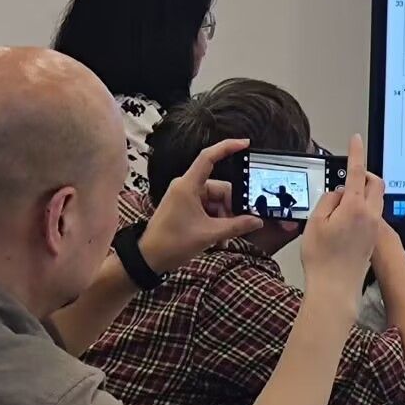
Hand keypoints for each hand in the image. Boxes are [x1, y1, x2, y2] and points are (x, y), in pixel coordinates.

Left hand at [139, 137, 262, 273]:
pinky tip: (219, 238)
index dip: (227, 147)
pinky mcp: (185, 208)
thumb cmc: (172, 243)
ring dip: (224, 218)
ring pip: (216, 201)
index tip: (246, 144)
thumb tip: (257, 220)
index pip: (208, 157)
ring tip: (225, 238)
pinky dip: (216, 221)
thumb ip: (236, 226)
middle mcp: (186, 187)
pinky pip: (208, 209)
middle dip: (231, 207)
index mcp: (188, 186)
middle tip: (239, 225)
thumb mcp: (209, 234)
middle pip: (220, 188)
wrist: (148, 260)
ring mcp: (186, 197)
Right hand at [298, 135, 383, 298]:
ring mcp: (374, 227)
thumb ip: (328, 200)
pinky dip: (363, 207)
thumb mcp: (315, 222)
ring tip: (342, 200)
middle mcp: (370, 215)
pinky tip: (346, 218)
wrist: (335, 288)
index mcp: (355, 207)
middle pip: (376, 183)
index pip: (357, 172)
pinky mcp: (374, 239)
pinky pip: (373, 214)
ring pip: (376, 199)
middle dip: (364, 174)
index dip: (356, 153)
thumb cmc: (321, 258)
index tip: (356, 139)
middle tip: (348, 175)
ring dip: (364, 192)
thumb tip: (339, 193)